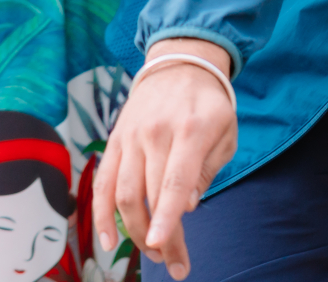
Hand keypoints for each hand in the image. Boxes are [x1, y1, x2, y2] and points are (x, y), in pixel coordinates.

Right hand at [92, 38, 237, 279]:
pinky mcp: (115, 141)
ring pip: (123, 193)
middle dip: (160, 237)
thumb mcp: (225, 133)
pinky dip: (102, 214)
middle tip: (175, 262)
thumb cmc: (209, 105)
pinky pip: (102, 183)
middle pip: (149, 195)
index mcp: (190, 131)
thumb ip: (206, 171)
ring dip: (134, 231)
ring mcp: (130, 137)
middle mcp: (155, 134)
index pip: (174, 181)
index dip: (167, 216)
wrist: (180, 65)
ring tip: (153, 253)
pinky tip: (109, 241)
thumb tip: (186, 207)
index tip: (162, 244)